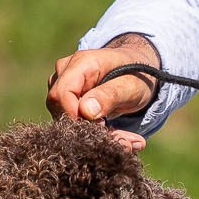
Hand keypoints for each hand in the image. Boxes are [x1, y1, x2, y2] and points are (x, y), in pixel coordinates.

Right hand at [45, 33, 159, 150]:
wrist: (141, 71)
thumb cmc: (138, 74)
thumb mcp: (131, 86)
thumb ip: (109, 96)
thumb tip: (85, 111)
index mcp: (82, 63)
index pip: (62, 93)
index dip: (74, 115)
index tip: (98, 127)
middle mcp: (66, 70)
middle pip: (58, 105)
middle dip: (82, 125)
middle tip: (112, 135)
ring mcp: (63, 83)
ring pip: (62, 114)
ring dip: (88, 130)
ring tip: (119, 136)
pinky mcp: (66, 97)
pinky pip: (69, 117)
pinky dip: (90, 130)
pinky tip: (112, 133)